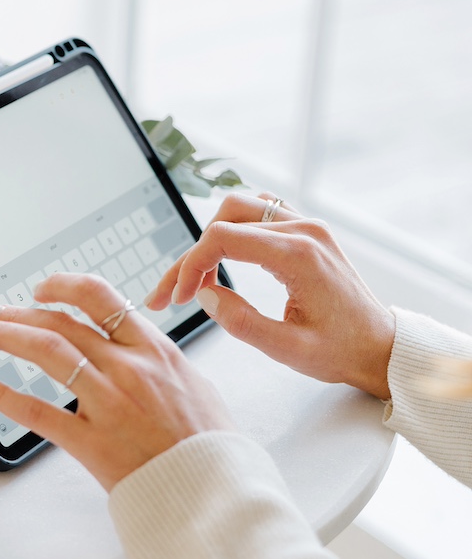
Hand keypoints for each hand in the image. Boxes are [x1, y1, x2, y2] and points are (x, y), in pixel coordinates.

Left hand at [0, 274, 234, 490]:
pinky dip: (5, 395)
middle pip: (62, 323)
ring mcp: (109, 404)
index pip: (99, 297)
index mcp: (154, 350)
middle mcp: (128, 369)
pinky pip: (39, 412)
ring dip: (7, 337)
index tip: (41, 289)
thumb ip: (159, 359)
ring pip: (47, 352)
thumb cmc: (208, 444)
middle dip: (20, 313)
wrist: (216, 494)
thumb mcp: (194, 384)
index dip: (63, 286)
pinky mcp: (93, 442)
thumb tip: (138, 339)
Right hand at [145, 192, 395, 399]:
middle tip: (177, 293)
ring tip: (198, 277)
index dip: (190, 265)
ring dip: (210, 239)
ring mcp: (306, 225)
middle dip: (192, 256)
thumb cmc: (342, 350)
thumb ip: (241, 322)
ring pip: (237, 209)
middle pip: (224, 221)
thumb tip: (204, 296)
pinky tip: (223, 258)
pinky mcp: (306, 230)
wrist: (380, 346)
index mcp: (299, 255)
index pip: (222, 238)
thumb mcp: (288, 350)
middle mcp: (303, 230)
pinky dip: (233, 230)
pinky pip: (258, 212)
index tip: (180, 297)